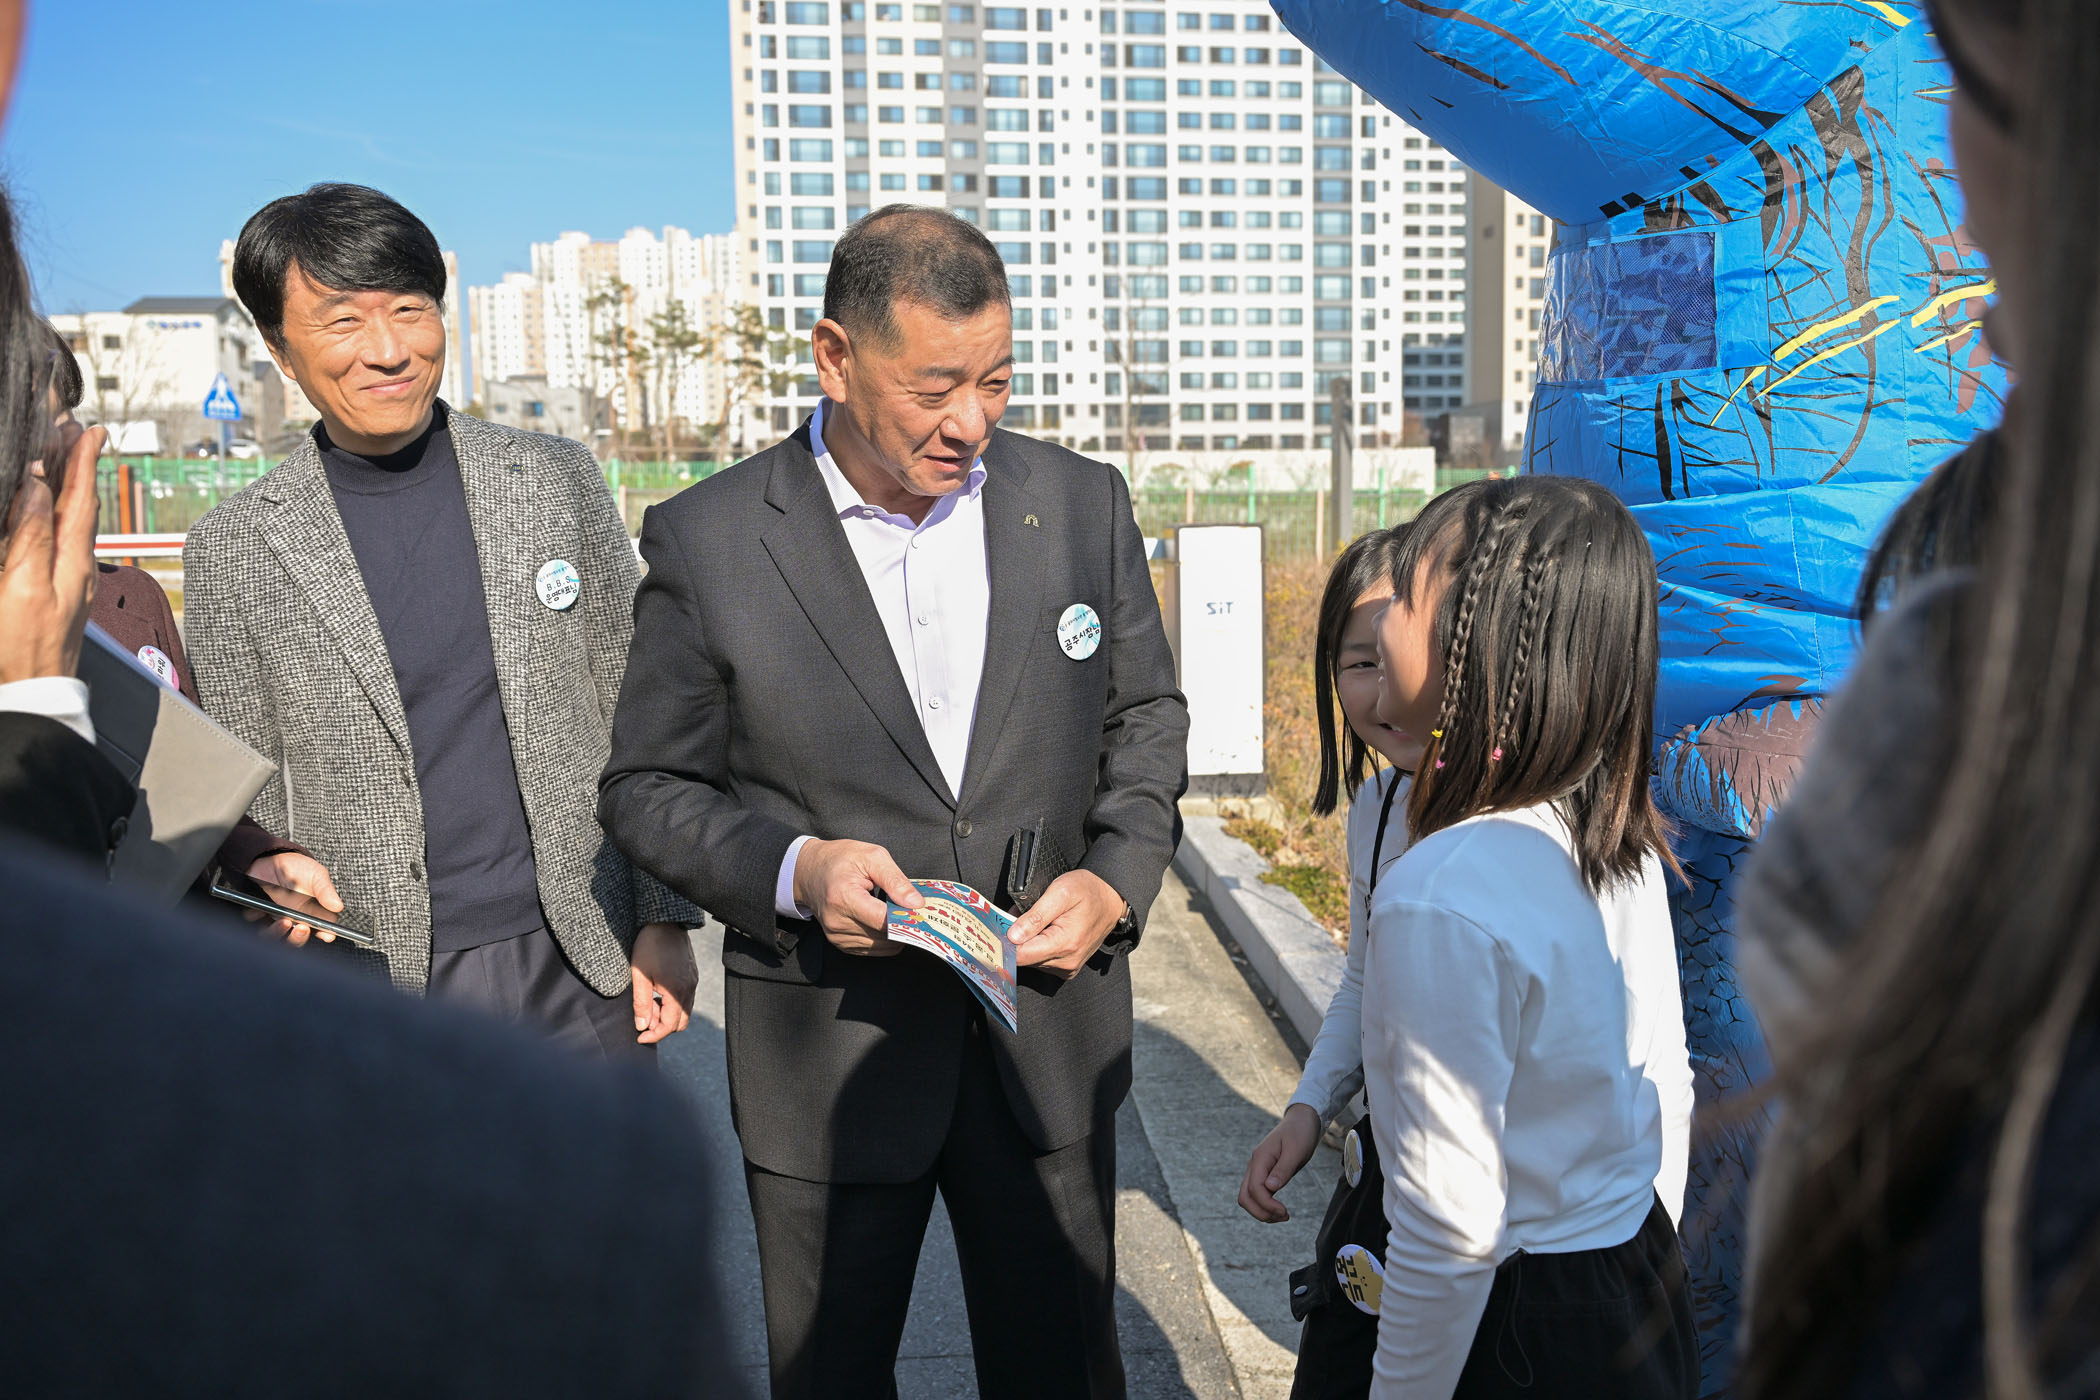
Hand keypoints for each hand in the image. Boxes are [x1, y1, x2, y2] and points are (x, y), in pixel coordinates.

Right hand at [0, 425, 104, 684]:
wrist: (33, 693)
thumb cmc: (25, 647)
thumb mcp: (22, 586)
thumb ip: (33, 536)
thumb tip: (40, 488)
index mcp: (72, 561)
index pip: (80, 499)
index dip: (83, 461)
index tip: (89, 428)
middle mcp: (77, 567)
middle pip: (80, 505)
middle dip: (77, 466)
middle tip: (75, 431)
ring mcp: (68, 580)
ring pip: (72, 521)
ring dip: (69, 487)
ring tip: (65, 459)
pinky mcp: (56, 592)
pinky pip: (61, 541)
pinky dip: (57, 516)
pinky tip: (49, 514)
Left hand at [244, 852, 344, 946]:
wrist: (269, 858)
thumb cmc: (296, 867)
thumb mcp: (315, 875)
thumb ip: (325, 891)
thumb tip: (338, 906)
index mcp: (312, 914)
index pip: (320, 930)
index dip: (324, 935)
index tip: (326, 934)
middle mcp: (294, 920)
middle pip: (297, 940)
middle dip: (300, 938)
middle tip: (303, 928)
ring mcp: (275, 920)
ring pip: (276, 937)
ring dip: (280, 933)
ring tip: (284, 921)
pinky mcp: (257, 917)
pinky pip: (256, 927)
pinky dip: (260, 922)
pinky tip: (262, 912)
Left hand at [630, 921, 696, 1043]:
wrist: (665, 921)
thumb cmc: (650, 946)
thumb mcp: (639, 976)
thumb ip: (641, 1004)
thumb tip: (642, 1026)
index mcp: (677, 992)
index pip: (669, 1026)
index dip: (654, 1035)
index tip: (639, 1036)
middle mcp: (690, 989)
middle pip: (680, 1023)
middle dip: (662, 1027)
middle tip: (644, 1019)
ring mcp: (693, 981)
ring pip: (684, 1011)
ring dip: (667, 1015)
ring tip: (649, 1004)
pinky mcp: (692, 974)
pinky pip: (686, 998)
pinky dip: (673, 1004)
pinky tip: (658, 993)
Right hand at [793, 837, 921, 955]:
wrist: (809, 871)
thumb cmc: (839, 860)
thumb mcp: (872, 856)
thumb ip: (895, 881)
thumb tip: (916, 904)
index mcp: (843, 897)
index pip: (883, 921)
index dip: (907, 918)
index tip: (922, 912)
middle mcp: (837, 922)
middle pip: (885, 937)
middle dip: (904, 926)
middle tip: (913, 911)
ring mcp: (837, 936)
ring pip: (881, 947)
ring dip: (894, 934)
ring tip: (895, 913)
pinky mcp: (840, 943)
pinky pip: (872, 949)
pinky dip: (883, 938)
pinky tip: (883, 921)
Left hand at [1007, 869, 1125, 978]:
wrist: (1111, 899)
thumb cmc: (1087, 891)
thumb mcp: (1060, 893)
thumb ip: (1035, 916)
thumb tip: (1013, 936)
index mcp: (1064, 944)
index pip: (1020, 956)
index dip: (1005, 942)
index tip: (998, 928)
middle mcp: (1066, 962)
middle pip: (1024, 959)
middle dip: (1017, 938)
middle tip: (1021, 916)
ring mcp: (1068, 968)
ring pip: (1032, 960)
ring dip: (1028, 941)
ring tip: (1038, 920)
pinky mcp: (1068, 968)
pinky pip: (1042, 961)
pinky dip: (1038, 946)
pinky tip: (1045, 931)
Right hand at [1238, 1103, 1321, 1222]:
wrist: (1302, 1121)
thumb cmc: (1301, 1133)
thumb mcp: (1296, 1150)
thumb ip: (1283, 1169)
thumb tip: (1270, 1188)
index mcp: (1260, 1158)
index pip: (1254, 1189)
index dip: (1267, 1204)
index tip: (1285, 1211)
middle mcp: (1255, 1165)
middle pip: (1244, 1197)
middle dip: (1261, 1212)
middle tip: (1284, 1217)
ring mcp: (1258, 1170)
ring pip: (1248, 1198)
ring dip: (1262, 1211)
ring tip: (1284, 1216)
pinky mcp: (1265, 1174)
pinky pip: (1257, 1195)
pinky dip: (1265, 1206)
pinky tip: (1280, 1209)